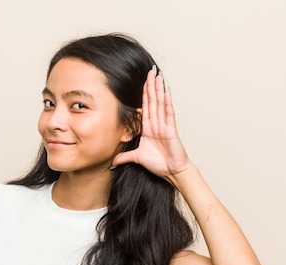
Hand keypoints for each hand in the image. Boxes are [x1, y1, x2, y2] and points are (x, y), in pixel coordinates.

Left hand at [112, 66, 191, 180]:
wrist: (172, 172)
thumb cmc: (159, 164)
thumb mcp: (137, 158)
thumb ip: (125, 157)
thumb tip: (113, 161)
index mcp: (149, 128)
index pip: (145, 107)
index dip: (144, 94)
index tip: (142, 82)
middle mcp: (157, 124)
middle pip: (153, 102)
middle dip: (151, 86)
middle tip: (149, 71)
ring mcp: (165, 126)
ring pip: (160, 104)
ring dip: (158, 90)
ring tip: (157, 76)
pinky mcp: (171, 130)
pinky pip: (169, 114)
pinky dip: (167, 103)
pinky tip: (166, 91)